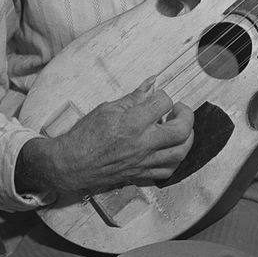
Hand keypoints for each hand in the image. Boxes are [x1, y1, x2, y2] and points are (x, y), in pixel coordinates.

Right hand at [16, 78, 194, 199]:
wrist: (71, 165)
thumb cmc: (84, 136)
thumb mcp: (107, 109)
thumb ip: (133, 97)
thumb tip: (151, 83)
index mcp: (132, 123)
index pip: (163, 103)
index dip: (164, 96)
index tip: (159, 97)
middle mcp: (142, 144)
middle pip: (181, 131)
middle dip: (186, 116)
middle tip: (179, 110)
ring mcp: (143, 161)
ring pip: (180, 153)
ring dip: (186, 139)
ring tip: (180, 129)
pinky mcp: (141, 174)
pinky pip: (168, 171)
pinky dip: (175, 159)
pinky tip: (170, 149)